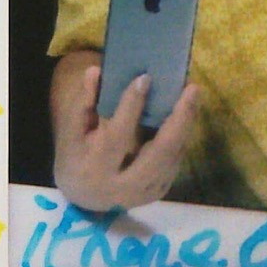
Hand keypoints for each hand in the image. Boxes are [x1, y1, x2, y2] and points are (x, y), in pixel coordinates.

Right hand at [53, 64, 199, 211]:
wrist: (83, 196)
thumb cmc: (77, 156)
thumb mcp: (74, 130)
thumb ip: (84, 101)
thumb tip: (95, 70)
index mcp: (95, 167)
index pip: (117, 135)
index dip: (130, 106)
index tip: (145, 77)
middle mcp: (121, 185)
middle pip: (159, 152)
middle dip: (179, 119)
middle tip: (192, 88)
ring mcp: (143, 193)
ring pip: (172, 157)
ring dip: (186, 125)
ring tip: (192, 96)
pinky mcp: (156, 193)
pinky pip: (175, 163)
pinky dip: (182, 137)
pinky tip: (187, 114)